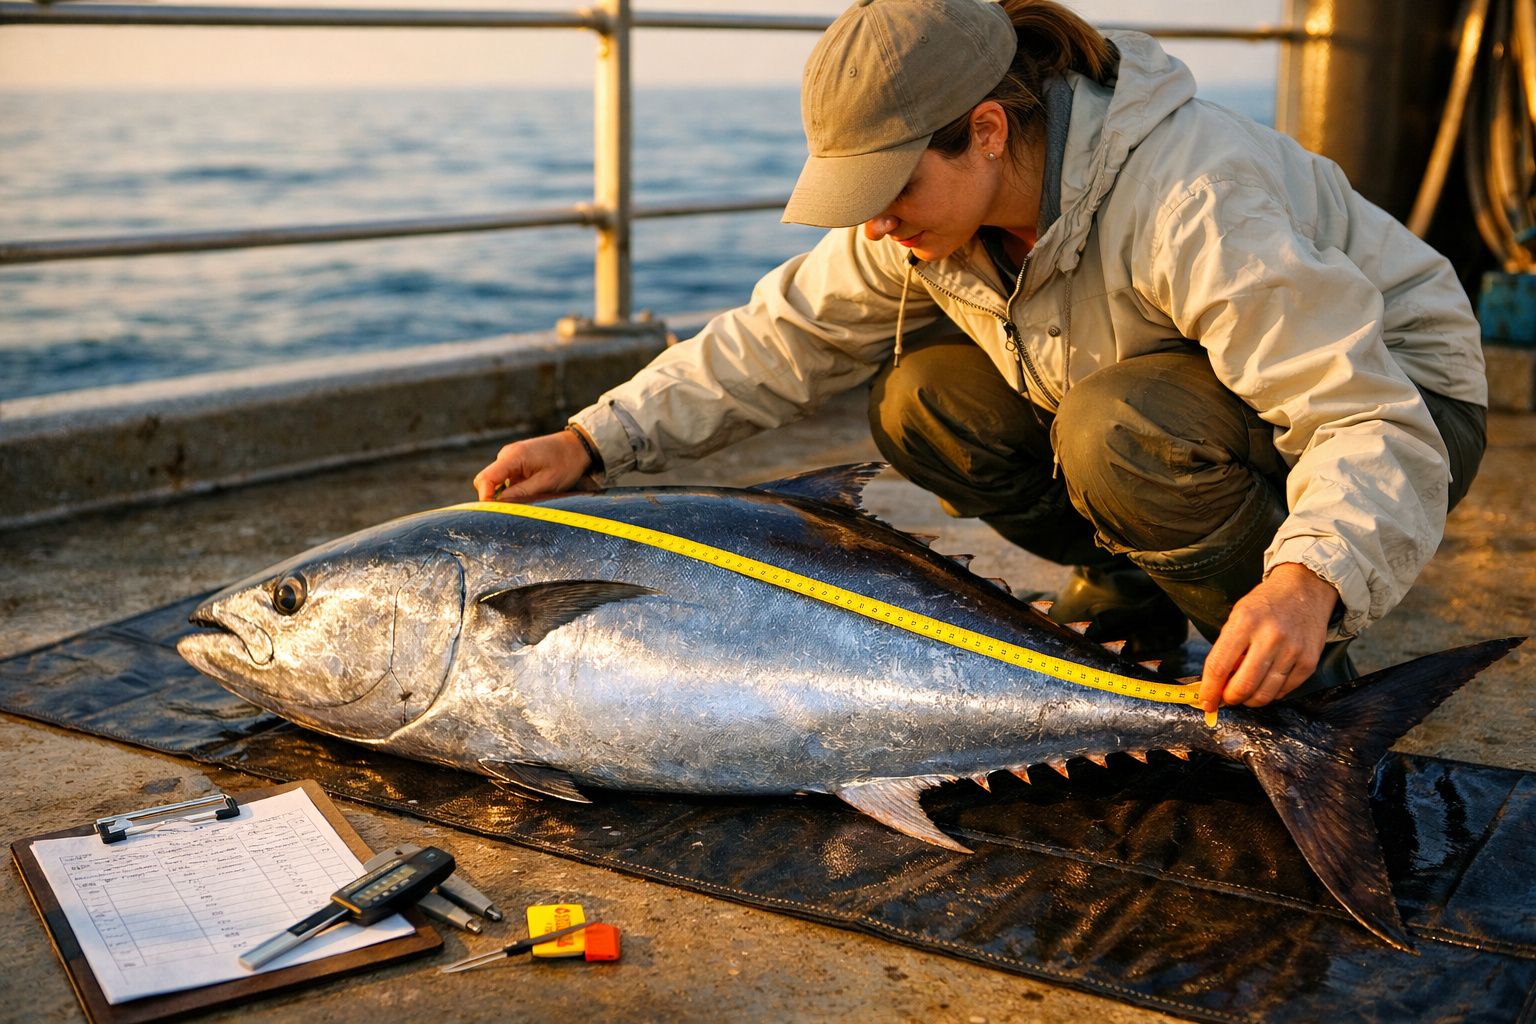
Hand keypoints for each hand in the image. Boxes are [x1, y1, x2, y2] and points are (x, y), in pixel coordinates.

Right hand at [472, 430, 593, 500]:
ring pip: (495, 482)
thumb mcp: (546, 482)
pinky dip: (512, 490)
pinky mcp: (514, 462)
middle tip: (513, 511)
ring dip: (505, 495)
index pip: (485, 479)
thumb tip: (499, 505)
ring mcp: (509, 457)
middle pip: (486, 482)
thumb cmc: (566, 463)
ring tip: (528, 500)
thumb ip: (521, 493)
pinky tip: (530, 492)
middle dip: (494, 499)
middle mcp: (507, 455)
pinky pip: (505, 480)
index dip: (485, 499)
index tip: (495, 514)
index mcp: (513, 457)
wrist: (577, 446)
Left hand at [1199, 563, 1337, 710]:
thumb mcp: (1238, 615)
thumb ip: (1227, 648)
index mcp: (1245, 622)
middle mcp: (1270, 637)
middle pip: (1243, 685)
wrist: (1304, 589)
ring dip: (1250, 700)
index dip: (1210, 689)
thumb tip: (1216, 683)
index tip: (1206, 701)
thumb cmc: (1266, 604)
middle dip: (1230, 698)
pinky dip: (1271, 694)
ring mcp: (1292, 650)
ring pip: (1265, 693)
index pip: (1219, 665)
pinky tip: (1265, 685)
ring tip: (1245, 694)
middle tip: (1226, 698)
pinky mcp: (1309, 661)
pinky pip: (1285, 691)